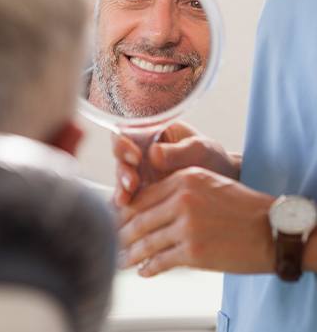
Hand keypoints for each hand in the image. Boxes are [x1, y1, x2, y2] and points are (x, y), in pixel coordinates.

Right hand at [112, 121, 241, 206]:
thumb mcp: (200, 150)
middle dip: (122, 171)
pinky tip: (126, 210)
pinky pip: (129, 197)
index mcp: (151, 133)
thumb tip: (153, 154)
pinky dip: (126, 204)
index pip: (127, 133)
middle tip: (132, 183)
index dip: (124, 144)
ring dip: (122, 188)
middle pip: (120, 158)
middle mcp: (140, 152)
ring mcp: (140, 173)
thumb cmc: (212, 159)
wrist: (224, 185)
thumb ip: (177, 151)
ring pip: (121, 178)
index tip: (136, 156)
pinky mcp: (142, 193)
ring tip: (126, 199)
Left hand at [118, 167, 274, 275]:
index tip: (114, 219)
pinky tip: (143, 271)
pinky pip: (161, 260)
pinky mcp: (194, 252)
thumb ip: (177, 190)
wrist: (273, 229)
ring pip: (146, 241)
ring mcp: (187, 226)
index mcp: (183, 179)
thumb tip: (147, 205)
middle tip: (110, 241)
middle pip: (139, 218)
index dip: (124, 210)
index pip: (143, 196)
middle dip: (121, 232)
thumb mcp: (208, 184)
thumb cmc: (241, 207)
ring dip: (130, 253)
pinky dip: (149, 267)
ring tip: (120, 259)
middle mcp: (182, 199)